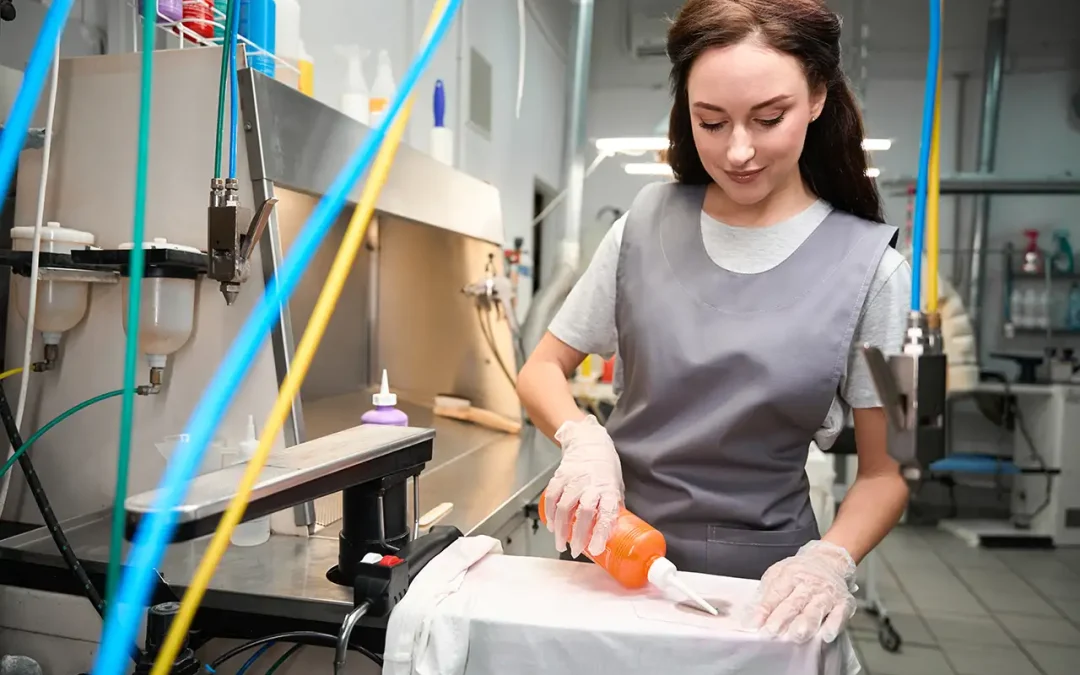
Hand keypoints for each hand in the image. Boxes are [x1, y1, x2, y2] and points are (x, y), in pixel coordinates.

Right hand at [543, 415, 623, 557]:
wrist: (588, 441)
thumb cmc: (605, 466)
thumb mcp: (616, 485)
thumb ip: (611, 506)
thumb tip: (611, 532)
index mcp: (608, 488)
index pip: (607, 512)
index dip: (601, 532)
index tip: (596, 549)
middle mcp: (591, 484)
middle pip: (584, 513)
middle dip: (577, 535)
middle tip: (575, 550)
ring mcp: (574, 479)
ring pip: (564, 507)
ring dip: (561, 528)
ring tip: (560, 543)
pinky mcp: (560, 476)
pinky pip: (552, 496)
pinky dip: (550, 513)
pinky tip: (551, 526)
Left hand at [743, 541, 857, 643]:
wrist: (830, 560)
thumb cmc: (800, 571)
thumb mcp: (779, 573)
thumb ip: (767, 591)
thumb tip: (752, 612)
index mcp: (790, 574)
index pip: (776, 593)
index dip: (765, 608)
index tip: (756, 623)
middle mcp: (808, 584)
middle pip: (794, 603)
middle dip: (781, 619)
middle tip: (771, 633)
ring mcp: (826, 594)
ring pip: (815, 610)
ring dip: (806, 623)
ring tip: (796, 635)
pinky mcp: (843, 603)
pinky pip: (839, 615)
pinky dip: (833, 625)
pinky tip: (826, 636)